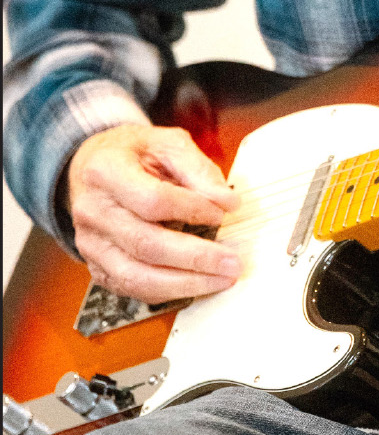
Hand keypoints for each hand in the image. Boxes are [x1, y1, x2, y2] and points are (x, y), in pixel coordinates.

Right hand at [66, 124, 240, 302]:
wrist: (91, 168)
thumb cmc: (133, 154)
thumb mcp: (167, 143)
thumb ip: (198, 169)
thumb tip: (227, 202)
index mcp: (106, 172)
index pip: (152, 201)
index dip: (192, 210)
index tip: (223, 213)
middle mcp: (92, 211)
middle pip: (145, 244)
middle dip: (195, 258)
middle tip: (233, 262)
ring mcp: (90, 244)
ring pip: (136, 276)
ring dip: (185, 284)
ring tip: (221, 279)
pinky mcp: (96, 267)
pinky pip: (132, 289)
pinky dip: (167, 292)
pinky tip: (196, 284)